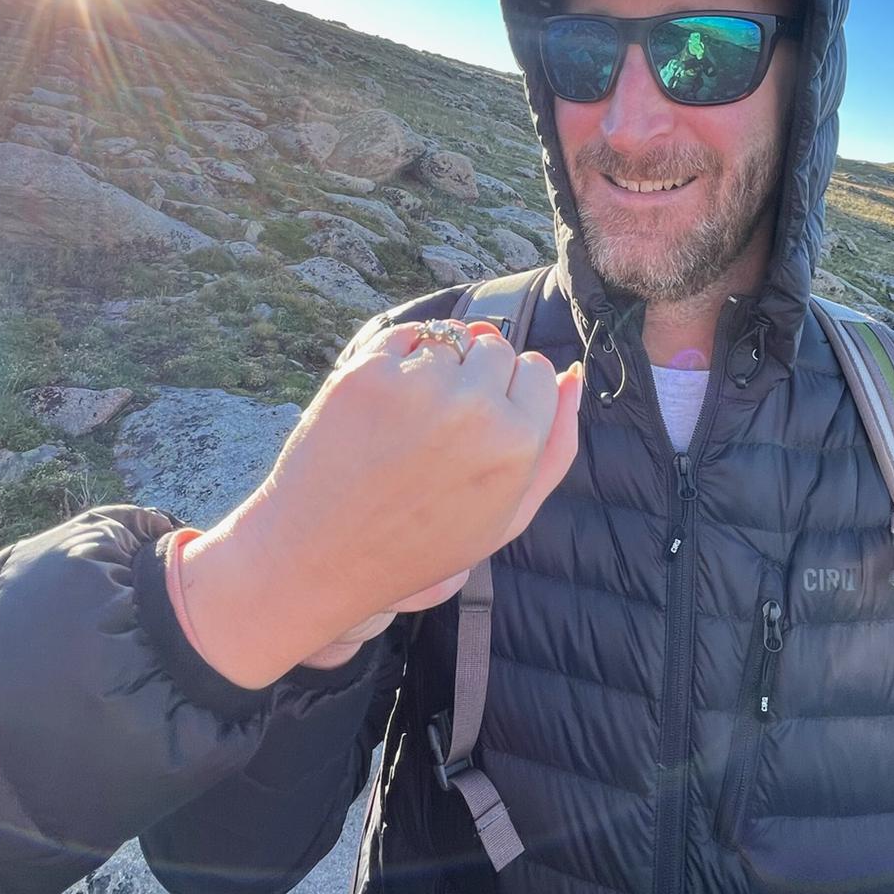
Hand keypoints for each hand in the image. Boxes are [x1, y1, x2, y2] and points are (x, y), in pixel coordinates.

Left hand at [176, 318, 582, 687]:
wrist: (320, 556)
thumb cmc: (420, 543)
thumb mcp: (507, 517)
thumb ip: (556, 448)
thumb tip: (572, 375)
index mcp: (517, 443)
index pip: (536, 371)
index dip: (509, 397)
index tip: (479, 427)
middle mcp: (474, 407)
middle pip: (496, 348)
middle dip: (474, 376)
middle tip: (439, 430)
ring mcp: (417, 385)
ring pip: (449, 340)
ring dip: (433, 367)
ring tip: (406, 424)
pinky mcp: (366, 372)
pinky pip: (402, 337)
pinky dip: (394, 361)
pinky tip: (380, 409)